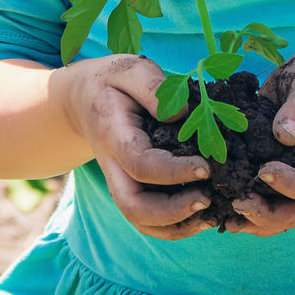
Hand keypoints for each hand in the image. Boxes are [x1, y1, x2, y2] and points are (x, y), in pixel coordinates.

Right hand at [60, 53, 211, 239]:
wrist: (82, 99)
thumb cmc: (111, 82)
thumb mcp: (129, 69)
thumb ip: (153, 87)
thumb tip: (182, 114)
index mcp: (113, 136)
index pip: (140, 164)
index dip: (174, 171)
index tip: (206, 166)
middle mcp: (114, 167)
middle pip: (134, 207)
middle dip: (173, 211)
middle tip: (209, 198)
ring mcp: (121, 182)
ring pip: (141, 221)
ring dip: (176, 226)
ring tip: (212, 214)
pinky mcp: (133, 188)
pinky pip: (149, 220)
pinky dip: (175, 226)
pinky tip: (204, 215)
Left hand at [223, 47, 294, 236]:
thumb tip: (285, 135)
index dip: (292, 185)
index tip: (264, 171)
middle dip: (269, 216)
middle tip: (238, 203)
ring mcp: (293, 173)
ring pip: (281, 214)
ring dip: (254, 221)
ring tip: (226, 217)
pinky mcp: (272, 169)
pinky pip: (264, 198)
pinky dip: (245, 209)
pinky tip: (220, 206)